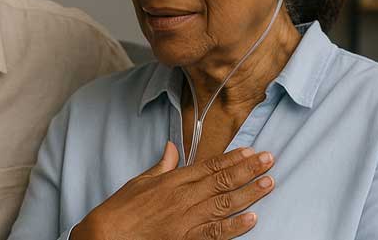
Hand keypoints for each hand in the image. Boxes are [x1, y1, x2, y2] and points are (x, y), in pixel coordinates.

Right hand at [70, 142, 274, 239]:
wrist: (107, 234)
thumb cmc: (121, 209)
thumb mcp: (140, 181)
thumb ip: (161, 165)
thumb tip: (171, 147)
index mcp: (172, 180)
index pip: (209, 165)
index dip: (232, 158)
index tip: (251, 151)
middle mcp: (182, 197)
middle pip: (222, 180)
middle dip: (248, 169)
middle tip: (270, 159)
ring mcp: (185, 219)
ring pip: (224, 203)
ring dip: (249, 192)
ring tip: (269, 182)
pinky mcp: (185, 239)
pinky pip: (215, 232)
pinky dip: (235, 226)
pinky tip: (253, 219)